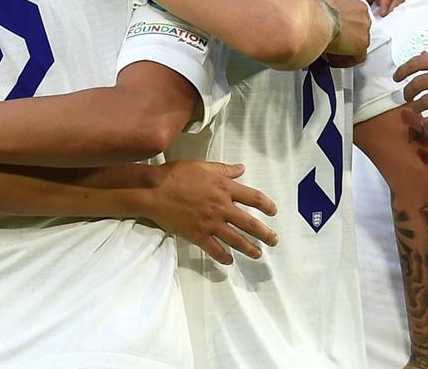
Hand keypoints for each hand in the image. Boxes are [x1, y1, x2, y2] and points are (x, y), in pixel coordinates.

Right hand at [146, 160, 277, 264]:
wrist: (153, 191)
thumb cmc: (176, 174)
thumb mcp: (202, 166)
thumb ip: (224, 169)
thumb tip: (242, 168)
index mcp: (224, 187)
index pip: (253, 198)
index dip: (266, 205)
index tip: (273, 212)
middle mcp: (222, 207)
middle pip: (250, 223)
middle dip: (265, 234)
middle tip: (274, 240)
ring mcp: (210, 223)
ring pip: (236, 239)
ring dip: (249, 248)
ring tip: (258, 254)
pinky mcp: (197, 235)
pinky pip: (215, 249)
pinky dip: (223, 257)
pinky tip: (229, 261)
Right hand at [315, 0, 370, 66]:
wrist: (312, 18)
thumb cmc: (308, 9)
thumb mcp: (316, 1)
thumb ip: (323, 7)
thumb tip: (315, 15)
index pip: (353, 6)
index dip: (346, 17)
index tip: (338, 23)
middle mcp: (359, 8)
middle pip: (359, 23)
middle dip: (346, 33)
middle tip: (332, 39)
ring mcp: (363, 25)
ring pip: (360, 40)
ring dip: (347, 47)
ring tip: (331, 51)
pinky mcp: (361, 42)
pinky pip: (358, 56)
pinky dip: (345, 60)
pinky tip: (333, 60)